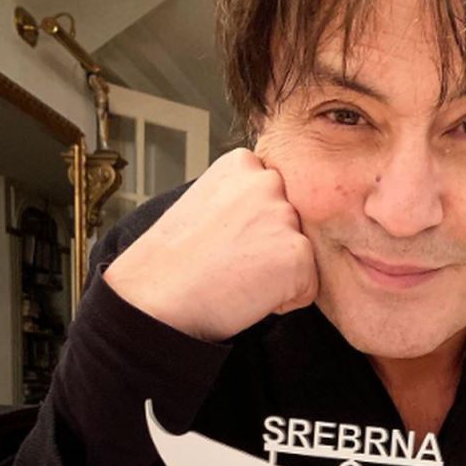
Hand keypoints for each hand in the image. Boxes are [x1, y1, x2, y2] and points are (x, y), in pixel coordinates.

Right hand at [103, 148, 317, 340]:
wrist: (156, 296)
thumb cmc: (173, 262)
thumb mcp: (206, 204)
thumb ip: (243, 199)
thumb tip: (273, 213)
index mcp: (243, 164)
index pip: (277, 199)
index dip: (254, 229)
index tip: (223, 240)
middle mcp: (268, 181)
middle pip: (294, 225)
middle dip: (271, 249)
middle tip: (229, 262)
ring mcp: (285, 216)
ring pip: (302, 256)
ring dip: (278, 274)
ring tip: (235, 276)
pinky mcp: (298, 253)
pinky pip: (309, 288)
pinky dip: (286, 301)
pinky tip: (247, 293)